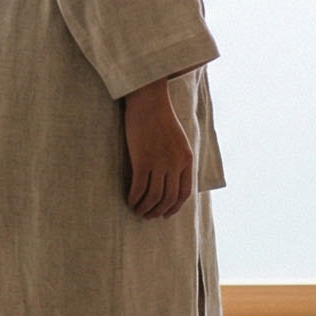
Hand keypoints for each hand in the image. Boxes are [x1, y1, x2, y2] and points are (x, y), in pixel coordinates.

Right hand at [121, 79, 194, 219]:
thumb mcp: (178, 140)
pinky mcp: (142, 160)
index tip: (166, 214)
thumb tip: (170, 180)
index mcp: (186, 159)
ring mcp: (160, 162)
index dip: (175, 207)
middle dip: (158, 211)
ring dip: (145, 208)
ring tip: (137, 210)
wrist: (148, 100)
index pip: (184, 193)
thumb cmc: (160, 118)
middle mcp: (175, 163)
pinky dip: (134, 198)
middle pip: (169, 198)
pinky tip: (129, 199)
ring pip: (154, 197)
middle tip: (147, 215)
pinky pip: (139, 188)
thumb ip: (177, 159)